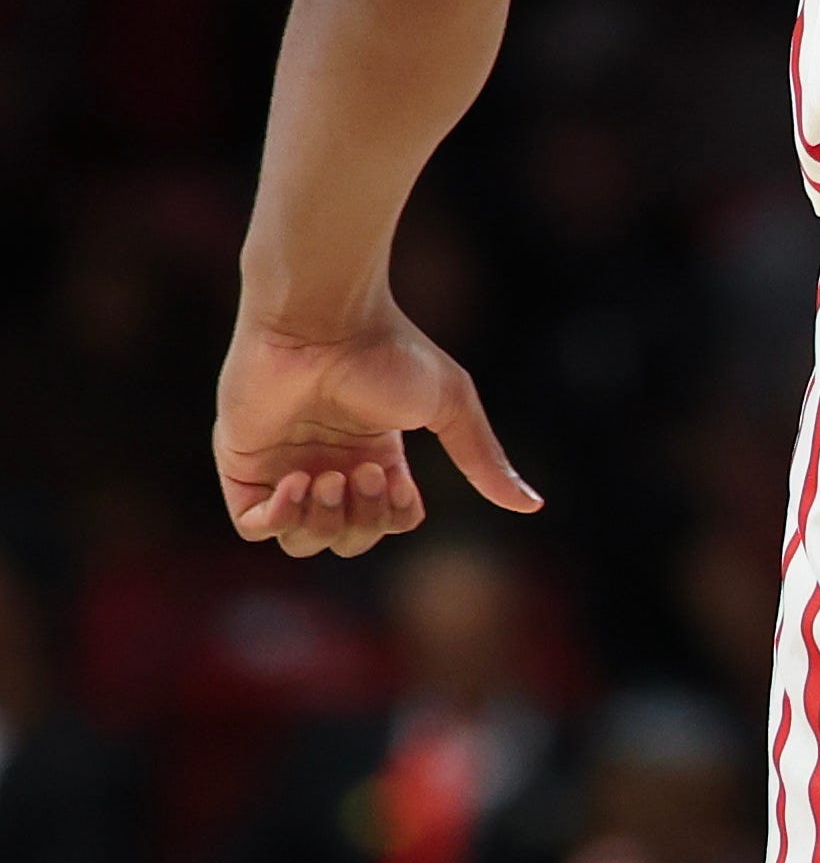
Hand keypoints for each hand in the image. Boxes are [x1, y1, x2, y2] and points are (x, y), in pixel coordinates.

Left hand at [214, 300, 539, 556]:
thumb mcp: (450, 405)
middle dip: (362, 520)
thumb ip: (483, 458)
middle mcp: (329, 466)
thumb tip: (534, 505)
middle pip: (347, 540)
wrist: (321, 321)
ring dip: (323, 521)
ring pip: (301, 542)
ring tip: (326, 477)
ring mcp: (282, 468)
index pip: (388, 521)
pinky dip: (279, 520)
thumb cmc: (388, 351)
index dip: (395, 516)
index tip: (399, 477)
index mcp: (377, 454)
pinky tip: (296, 481)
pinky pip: (254, 529)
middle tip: (366, 471)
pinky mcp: (241, 468)